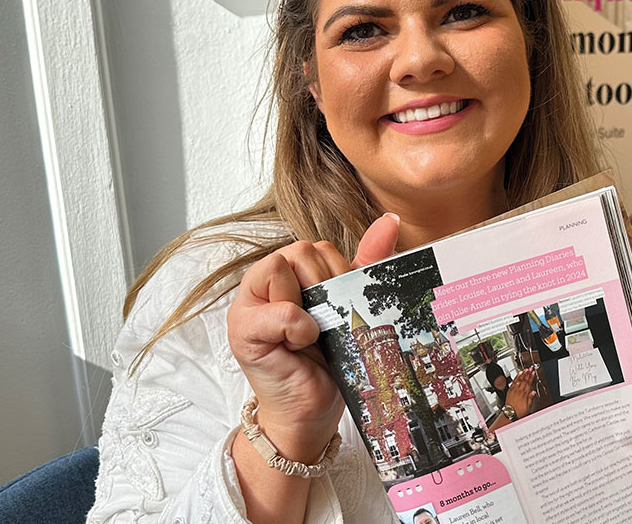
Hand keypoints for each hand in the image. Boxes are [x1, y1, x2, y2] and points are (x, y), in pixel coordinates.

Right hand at [227, 213, 399, 462]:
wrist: (312, 411)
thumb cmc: (330, 360)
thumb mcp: (350, 305)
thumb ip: (364, 262)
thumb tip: (389, 220)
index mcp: (289, 273)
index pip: (317, 247)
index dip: (336, 275)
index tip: (338, 308)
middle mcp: (264, 282)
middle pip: (301, 250)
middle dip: (325, 287)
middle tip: (324, 323)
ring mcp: (248, 304)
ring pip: (282, 265)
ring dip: (308, 305)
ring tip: (309, 333)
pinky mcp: (242, 330)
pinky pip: (279, 310)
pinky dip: (298, 327)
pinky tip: (300, 344)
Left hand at [505, 368, 536, 417]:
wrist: (510, 414)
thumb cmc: (519, 412)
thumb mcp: (528, 407)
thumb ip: (530, 398)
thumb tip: (533, 392)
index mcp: (524, 394)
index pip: (529, 383)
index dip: (531, 377)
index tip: (533, 373)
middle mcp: (519, 391)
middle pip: (524, 380)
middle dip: (528, 374)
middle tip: (530, 369)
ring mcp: (514, 390)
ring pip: (519, 380)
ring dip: (522, 374)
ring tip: (525, 370)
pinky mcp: (510, 391)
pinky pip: (513, 382)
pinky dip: (516, 378)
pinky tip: (518, 375)